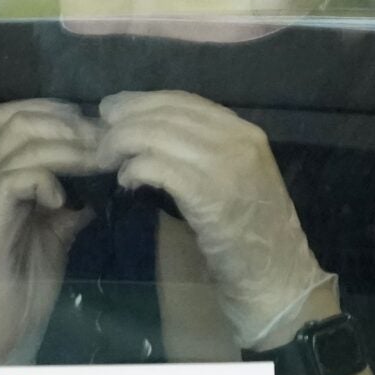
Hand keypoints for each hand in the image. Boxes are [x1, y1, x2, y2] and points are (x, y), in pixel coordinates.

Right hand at [0, 99, 100, 368]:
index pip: (16, 117)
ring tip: (93, 166)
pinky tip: (61, 199)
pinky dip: (42, 181)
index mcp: (2, 178)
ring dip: (63, 150)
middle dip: (64, 125)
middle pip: (14, 120)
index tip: (95, 130)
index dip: (55, 112)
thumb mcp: (57, 235)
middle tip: (100, 145)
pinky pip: (10, 183)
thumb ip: (71, 205)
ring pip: (16, 146)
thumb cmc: (22, 283)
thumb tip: (101, 183)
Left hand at [95, 90, 330, 348]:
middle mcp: (238, 141)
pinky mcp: (209, 195)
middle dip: (122, 123)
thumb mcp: (229, 177)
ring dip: (120, 146)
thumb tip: (147, 132)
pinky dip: (133, 171)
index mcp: (243, 132)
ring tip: (106, 162)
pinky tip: (126, 183)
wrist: (276, 274)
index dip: (140, 102)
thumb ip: (199, 151)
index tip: (110, 112)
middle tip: (98, 140)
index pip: (182, 100)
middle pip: (164, 114)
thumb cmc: (246, 231)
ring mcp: (226, 166)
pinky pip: (157, 168)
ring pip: (155, 136)